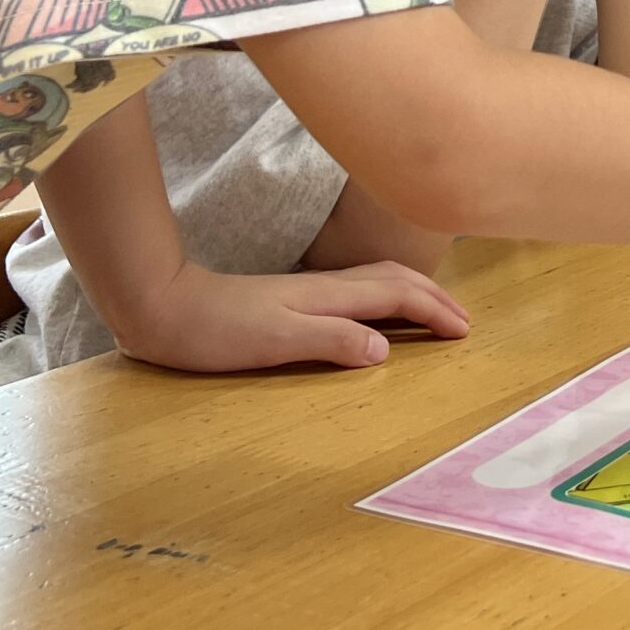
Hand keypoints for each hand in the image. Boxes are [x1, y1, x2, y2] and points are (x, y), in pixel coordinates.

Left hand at [116, 260, 469, 373]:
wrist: (164, 307)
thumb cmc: (217, 330)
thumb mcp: (276, 341)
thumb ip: (332, 340)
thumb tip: (386, 349)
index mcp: (330, 297)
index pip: (397, 297)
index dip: (434, 312)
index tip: (464, 332)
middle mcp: (327, 288)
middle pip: (395, 279)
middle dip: (434, 296)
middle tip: (464, 320)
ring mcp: (311, 290)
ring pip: (378, 280)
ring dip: (414, 291)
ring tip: (435, 309)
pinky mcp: (295, 299)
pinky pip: (360, 289)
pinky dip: (387, 295)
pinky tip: (377, 310)